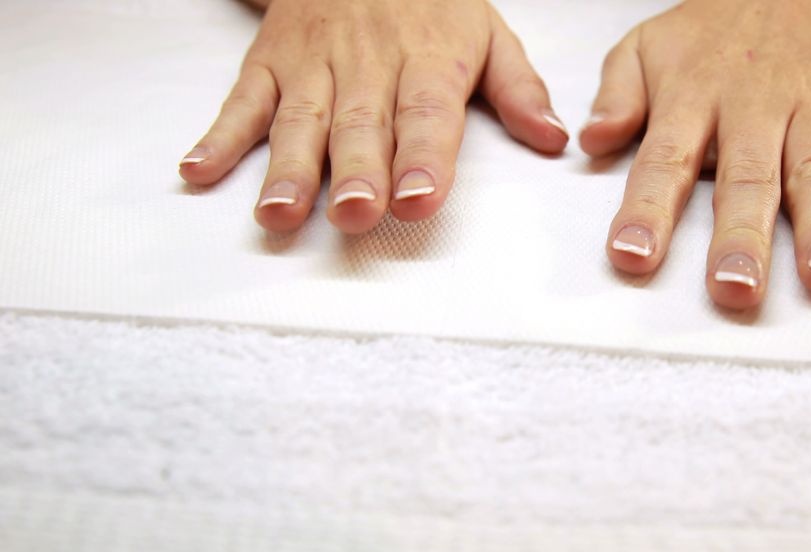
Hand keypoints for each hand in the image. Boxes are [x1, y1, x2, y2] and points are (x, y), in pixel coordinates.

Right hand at [180, 0, 567, 233]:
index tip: (418, 200)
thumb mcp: (488, 32)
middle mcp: (367, 64)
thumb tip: (554, 139)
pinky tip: (199, 171)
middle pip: (361, 123)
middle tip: (355, 215)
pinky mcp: (268, 63)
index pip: (426, 113)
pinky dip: (218, 137)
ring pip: (300, 119)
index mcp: (428, 60)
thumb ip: (517, 89)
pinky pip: (241, 101)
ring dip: (287, 168)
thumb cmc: (431, 4)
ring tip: (279, 213)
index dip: (423, 158)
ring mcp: (312, 64)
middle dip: (357, 172)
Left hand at [581, 0, 810, 309]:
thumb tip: (590, 142)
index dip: (647, 210)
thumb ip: (617, 96)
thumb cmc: (705, 36)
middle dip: (742, 237)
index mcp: (692, 95)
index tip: (632, 258)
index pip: (665, 159)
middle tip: (734, 290)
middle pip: (748, 178)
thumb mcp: (645, 47)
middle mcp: (755, 105)